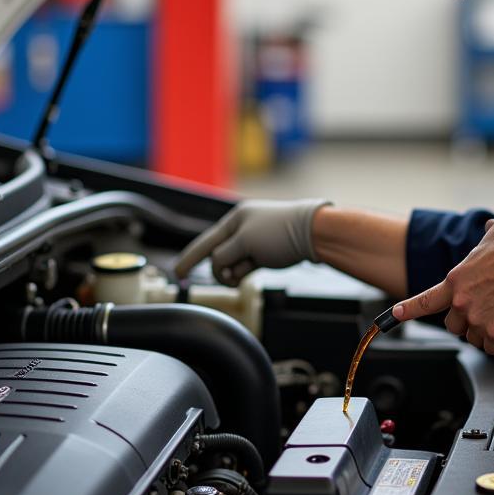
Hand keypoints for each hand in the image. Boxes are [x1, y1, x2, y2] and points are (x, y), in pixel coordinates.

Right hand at [174, 198, 330, 284]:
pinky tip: (252, 271)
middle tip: (233, 275)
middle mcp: (243, 227)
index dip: (190, 258)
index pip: (205, 242)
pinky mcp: (266, 252)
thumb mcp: (245, 243)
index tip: (178, 273)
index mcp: (235, 219)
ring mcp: (254, 240)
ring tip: (249, 269)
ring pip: (232, 263)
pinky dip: (245, 271)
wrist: (316, 233)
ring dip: (235, 271)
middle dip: (222, 268)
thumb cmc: (282, 233)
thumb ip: (224, 255)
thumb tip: (220, 266)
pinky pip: (246, 265)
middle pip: (219, 255)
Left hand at [392, 209, 493, 354]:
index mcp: (457, 279)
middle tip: (488, 311)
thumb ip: (491, 231)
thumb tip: (493, 226)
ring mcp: (478, 319)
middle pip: (454, 325)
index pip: (426, 300)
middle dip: (469, 322)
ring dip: (491, 332)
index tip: (396, 315)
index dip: (409, 309)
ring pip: (476, 339)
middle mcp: (462, 302)